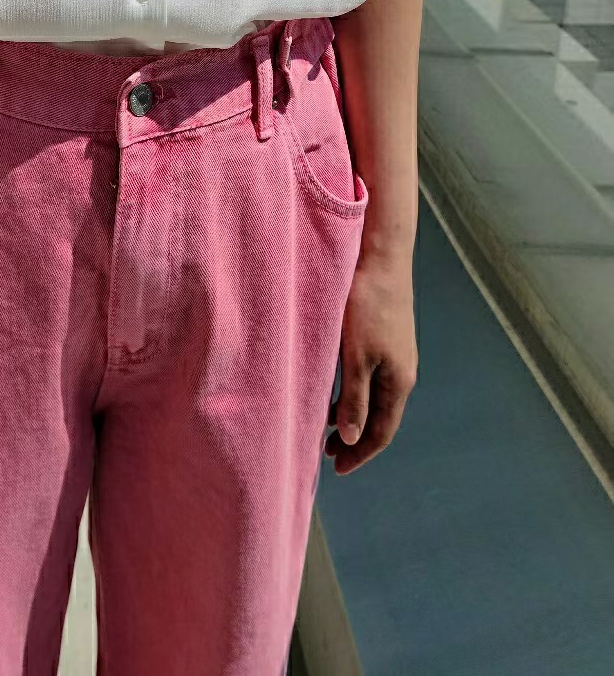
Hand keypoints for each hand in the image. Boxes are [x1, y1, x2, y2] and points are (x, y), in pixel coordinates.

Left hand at [325, 251, 416, 475]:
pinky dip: (353, 393)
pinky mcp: (385, 338)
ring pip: (373, 397)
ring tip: (326, 427)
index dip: (360, 453)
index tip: (337, 469)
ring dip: (352, 415)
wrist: (381, 259)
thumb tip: (352, 438)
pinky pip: (370, 378)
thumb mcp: (356, 357)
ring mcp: (395, 355)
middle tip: (328, 454)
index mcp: (399, 382)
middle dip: (355, 439)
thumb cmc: (367, 307)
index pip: (381, 431)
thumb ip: (354, 398)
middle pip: (379, 418)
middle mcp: (402, 372)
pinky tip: (333, 389)